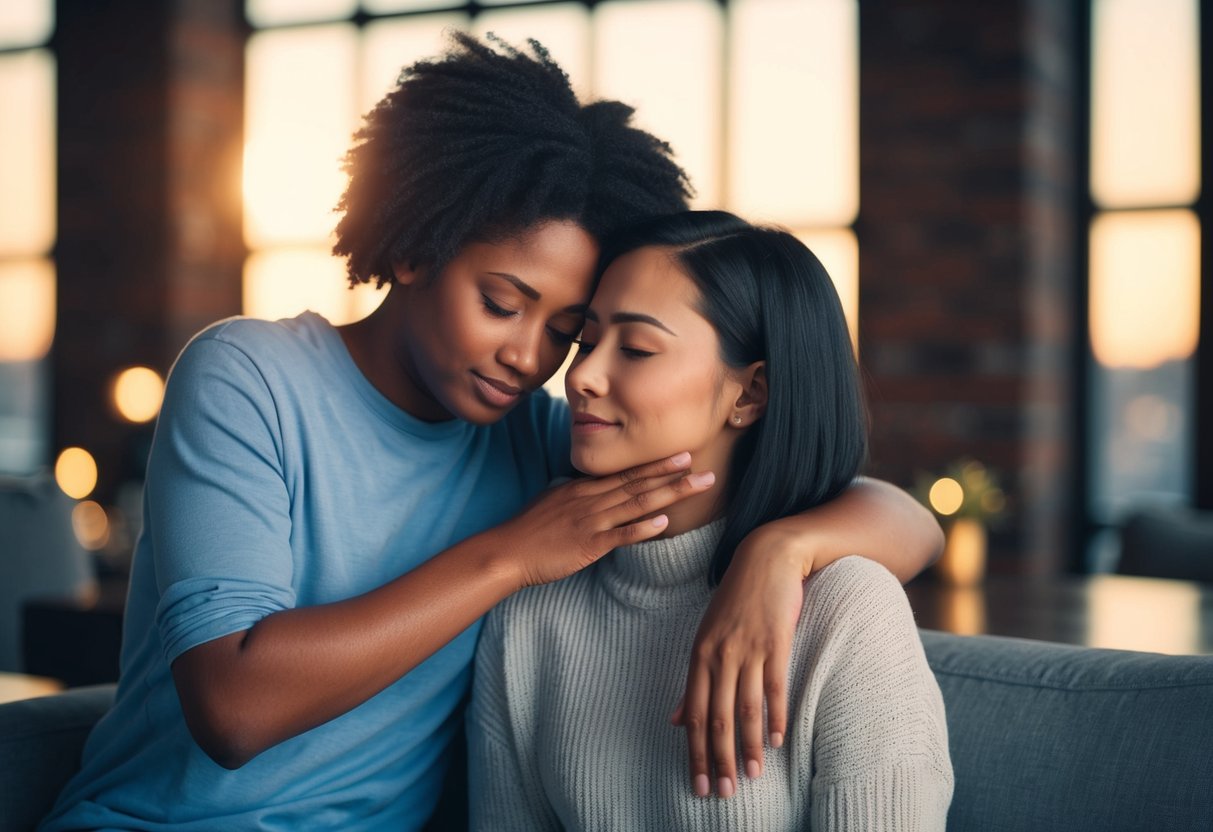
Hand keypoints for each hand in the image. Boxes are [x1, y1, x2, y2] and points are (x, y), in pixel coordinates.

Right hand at [497, 452, 715, 588]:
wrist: (508, 551)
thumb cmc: (528, 530)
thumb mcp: (553, 501)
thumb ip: (577, 494)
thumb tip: (592, 488)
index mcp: (583, 489)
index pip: (625, 473)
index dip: (654, 465)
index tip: (679, 455)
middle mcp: (591, 499)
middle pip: (637, 482)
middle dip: (670, 472)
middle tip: (698, 461)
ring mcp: (591, 521)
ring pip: (637, 503)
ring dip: (670, 493)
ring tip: (696, 484)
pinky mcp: (588, 544)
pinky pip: (620, 535)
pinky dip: (643, 528)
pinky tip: (665, 522)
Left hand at [671, 524, 808, 797]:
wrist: (767, 556)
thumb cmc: (736, 597)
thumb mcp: (707, 634)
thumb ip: (694, 678)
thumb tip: (674, 719)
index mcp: (699, 654)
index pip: (692, 713)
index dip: (694, 751)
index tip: (699, 781)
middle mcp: (719, 654)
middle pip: (716, 717)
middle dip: (718, 758)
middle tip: (723, 792)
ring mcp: (748, 648)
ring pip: (745, 708)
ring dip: (748, 746)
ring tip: (752, 776)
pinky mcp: (775, 642)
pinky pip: (774, 686)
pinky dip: (774, 716)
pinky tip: (776, 740)